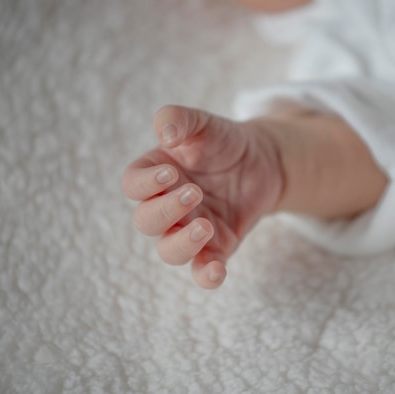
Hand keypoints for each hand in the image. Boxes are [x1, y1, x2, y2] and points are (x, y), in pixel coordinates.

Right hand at [122, 106, 282, 288]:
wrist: (262, 160)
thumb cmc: (223, 141)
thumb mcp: (202, 122)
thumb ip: (179, 119)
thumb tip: (165, 134)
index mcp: (155, 174)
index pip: (132, 185)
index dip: (145, 184)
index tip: (170, 173)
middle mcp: (167, 206)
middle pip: (147, 221)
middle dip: (166, 211)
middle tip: (194, 192)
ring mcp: (189, 229)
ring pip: (169, 251)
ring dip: (182, 244)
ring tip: (205, 226)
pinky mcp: (217, 247)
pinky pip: (203, 270)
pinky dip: (206, 276)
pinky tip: (216, 271)